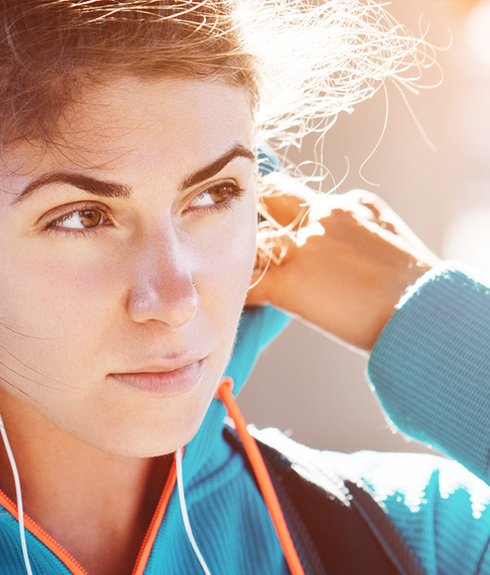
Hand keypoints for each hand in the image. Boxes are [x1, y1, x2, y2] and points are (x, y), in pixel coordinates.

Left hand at [246, 174, 440, 352]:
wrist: (420, 308)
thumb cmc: (410, 279)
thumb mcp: (386, 228)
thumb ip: (356, 216)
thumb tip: (339, 209)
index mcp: (342, 205)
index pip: (291, 194)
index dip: (269, 207)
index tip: (256, 219)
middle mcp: (320, 219)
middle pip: (265, 203)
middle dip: (246, 217)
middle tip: (227, 237)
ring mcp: (303, 250)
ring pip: (253, 242)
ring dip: (238, 258)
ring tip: (227, 273)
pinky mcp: (291, 284)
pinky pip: (249, 285)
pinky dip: (238, 294)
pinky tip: (231, 304)